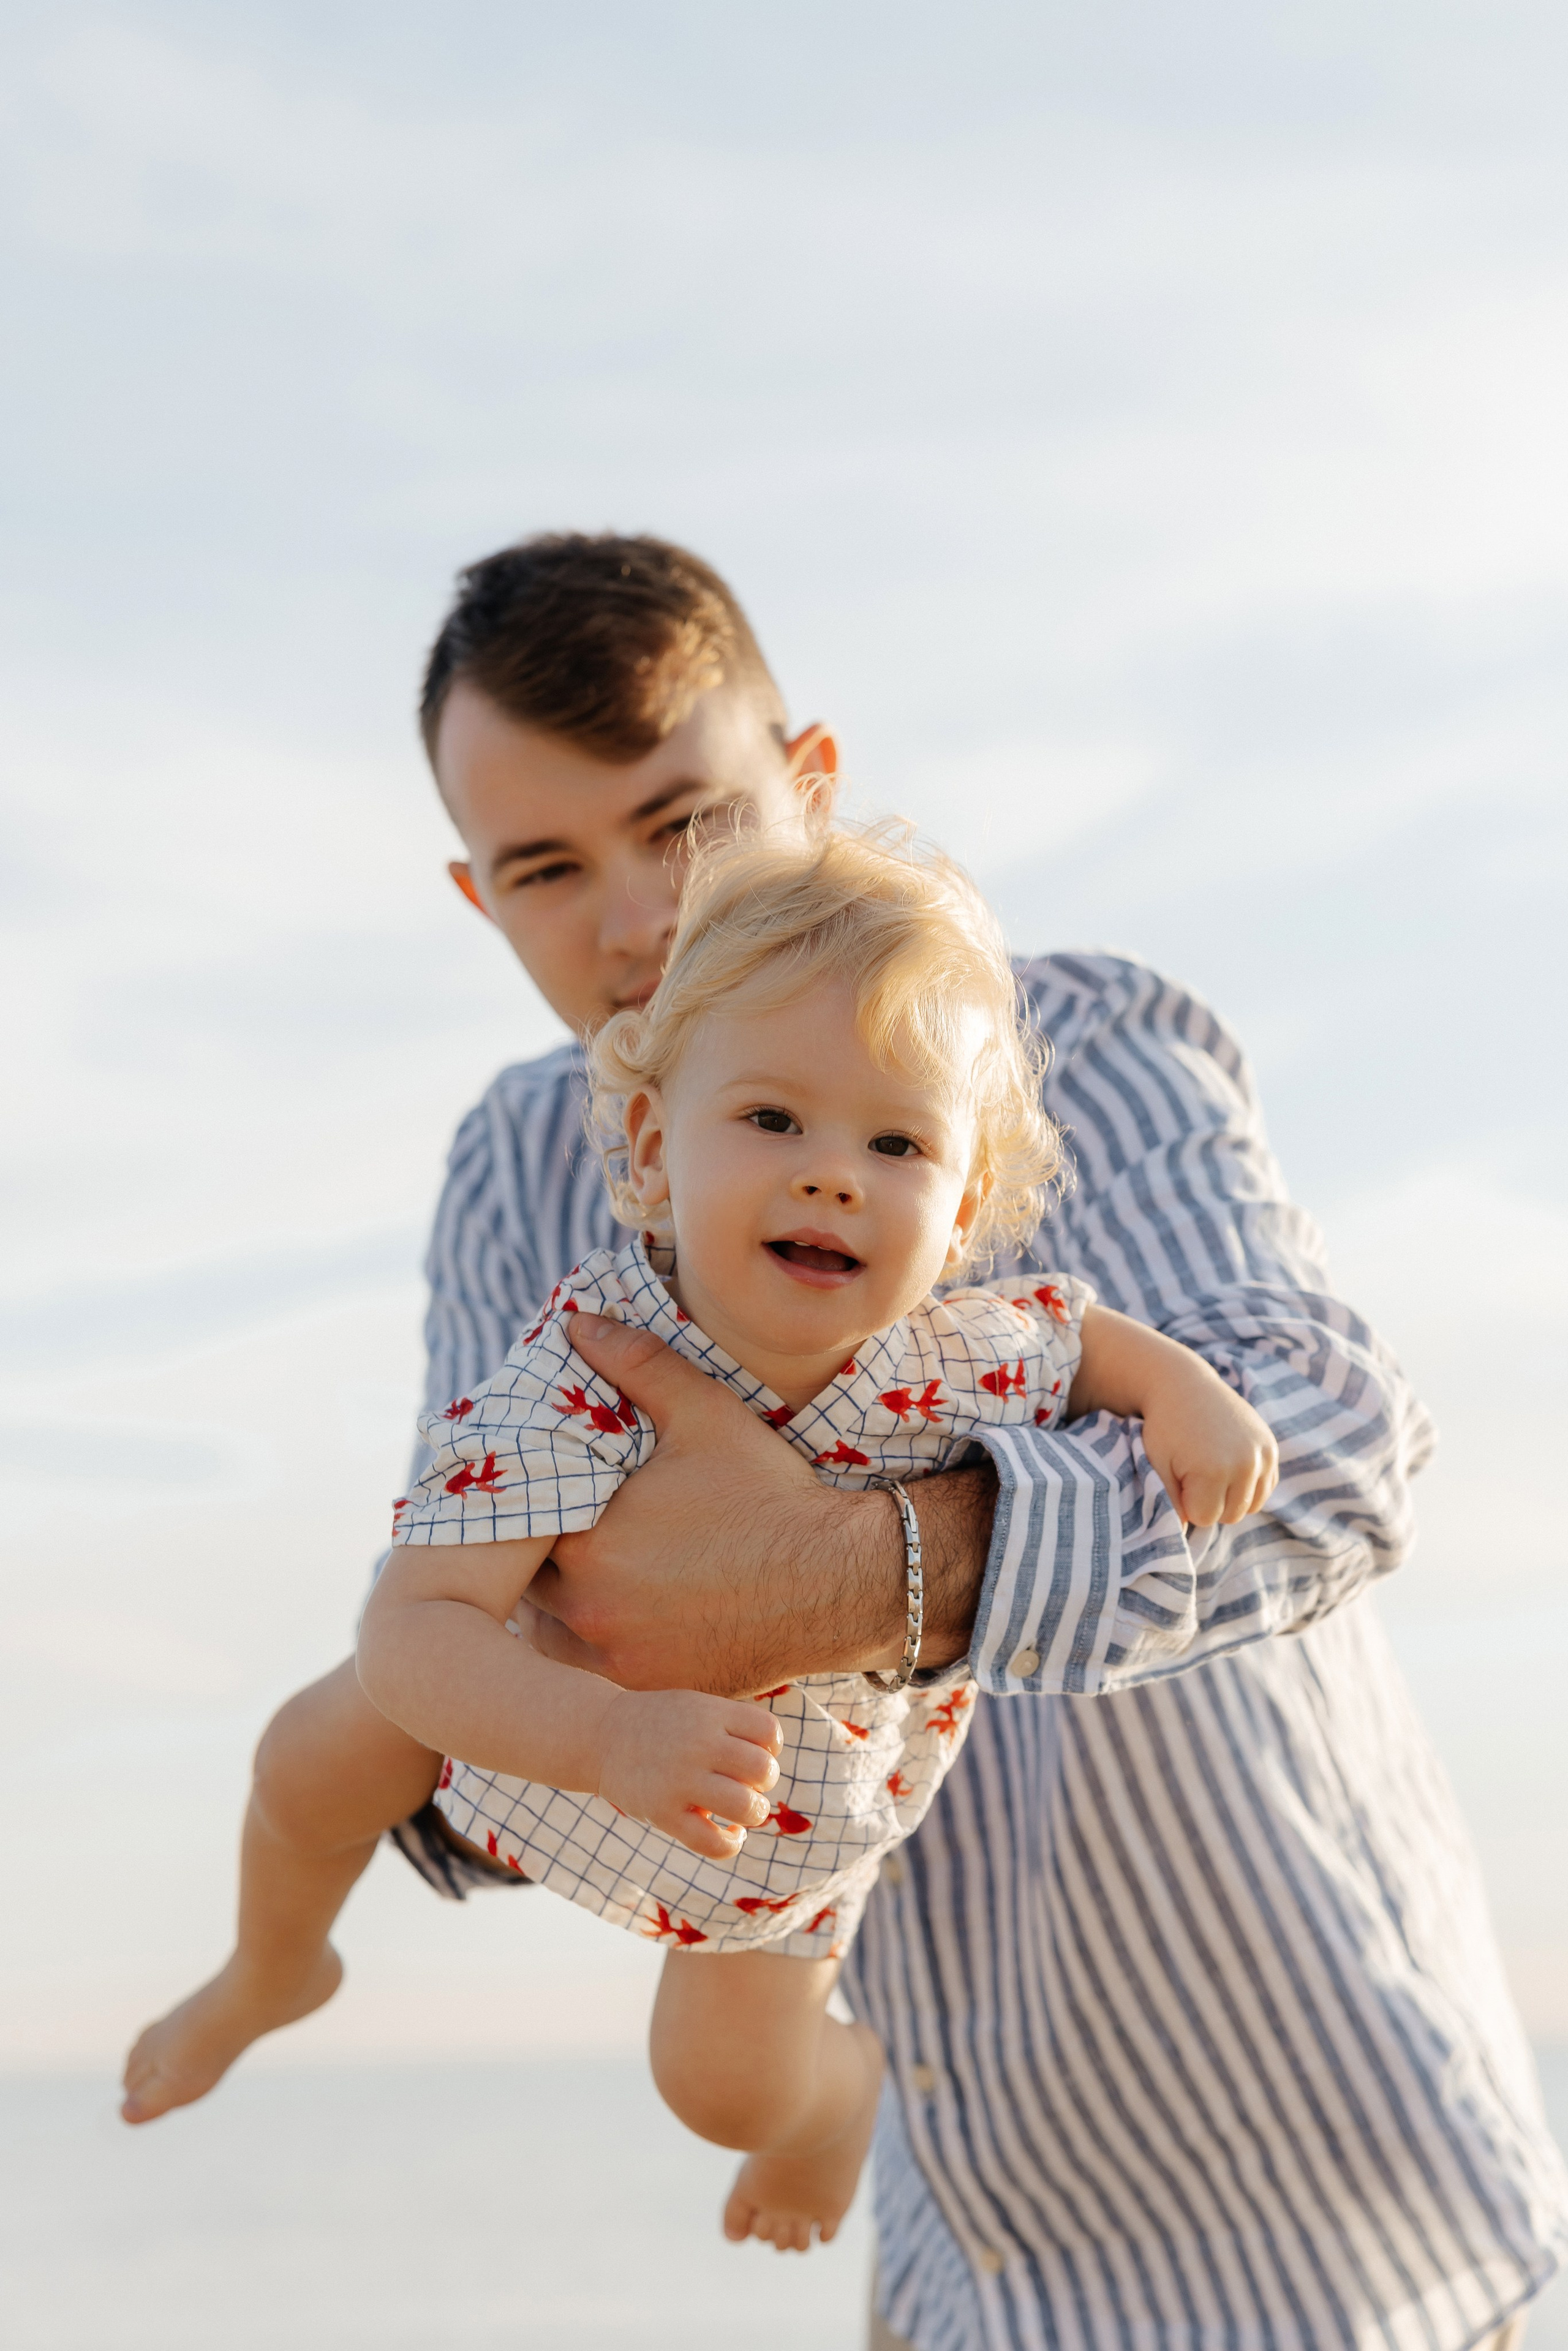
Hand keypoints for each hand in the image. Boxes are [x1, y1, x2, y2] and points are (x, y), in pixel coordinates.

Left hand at [525, 1314, 991, 1693]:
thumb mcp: (704, 1415)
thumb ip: (636, 1366)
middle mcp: (589, 1612)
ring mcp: (620, 1661)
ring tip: (592, 1582)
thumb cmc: (767, 1494)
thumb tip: (577, 1322)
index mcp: (587, 1545)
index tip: (545, 1499)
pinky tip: (628, 1622)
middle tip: (564, 1538)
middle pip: (531, 1588)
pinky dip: (604, 1650)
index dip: (528, 1514)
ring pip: (557, 1637)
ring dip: (565, 1612)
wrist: (840, 1580)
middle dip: (542, 1562)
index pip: (520, 1529)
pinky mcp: (655, 1694)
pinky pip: (600, 1678)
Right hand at [598, 1688, 782, 1859]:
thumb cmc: (660, 1724)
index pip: (769, 1732)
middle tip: (746, 1783)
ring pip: (747, 1807)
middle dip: (765, 1782)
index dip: (772, 1748)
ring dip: (754, 1813)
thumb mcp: (697, 1707)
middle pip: (764, 1770)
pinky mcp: (663, 1813)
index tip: (755, 1753)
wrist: (601, 1735)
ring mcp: (680, 1780)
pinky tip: (729, 1833)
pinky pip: (714, 1842)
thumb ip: (734, 1728)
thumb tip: (770, 1769)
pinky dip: (731, 1843)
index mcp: (710, 1713)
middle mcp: (699, 1744)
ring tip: (742, 1810)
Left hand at [1140, 1357, 1278, 1527]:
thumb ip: (1169, 1503)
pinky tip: (1229, 1465)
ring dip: (1231, 1496)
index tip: (1178, 1477)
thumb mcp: (1157, 1465)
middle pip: (1231, 1515)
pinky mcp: (1271, 1447)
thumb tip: (1183, 1533)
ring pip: (1251, 1505)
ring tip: (1210, 1469)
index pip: (1205, 1518)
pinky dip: (1249, 1485)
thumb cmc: (1165, 1428)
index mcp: (1214, 1470)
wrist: (1185, 1385)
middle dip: (1210, 1502)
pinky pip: (1265, 1487)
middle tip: (1193, 1471)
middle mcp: (1245, 1464)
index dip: (1188, 1503)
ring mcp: (1262, 1454)